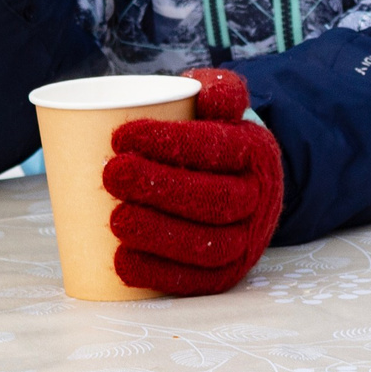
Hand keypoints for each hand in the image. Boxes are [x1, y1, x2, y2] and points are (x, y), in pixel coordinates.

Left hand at [104, 68, 283, 295]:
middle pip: (214, 200)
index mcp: (256, 152)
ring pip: (209, 246)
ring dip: (159, 236)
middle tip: (111, 174)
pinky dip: (159, 275)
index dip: (171, 143)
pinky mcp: (227, 274)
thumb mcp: (219, 104)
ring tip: (115, 220)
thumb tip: (203, 94)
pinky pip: (199, 282)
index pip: (218, 147)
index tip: (120, 136)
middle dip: (160, 189)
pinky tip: (122, 262)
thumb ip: (216, 89)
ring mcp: (247, 242)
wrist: (241, 183)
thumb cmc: (212, 136)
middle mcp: (259, 200)